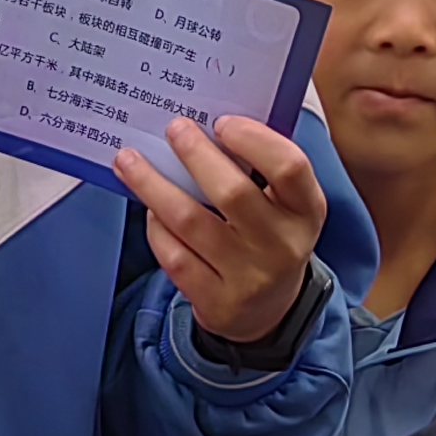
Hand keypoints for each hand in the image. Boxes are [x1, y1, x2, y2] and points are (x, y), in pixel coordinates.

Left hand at [117, 115, 326, 343]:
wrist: (268, 311)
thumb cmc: (268, 239)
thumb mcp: (284, 207)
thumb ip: (260, 169)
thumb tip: (203, 128)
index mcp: (306, 212)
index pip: (289, 168)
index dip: (254, 140)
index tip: (222, 123)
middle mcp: (282, 246)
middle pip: (232, 193)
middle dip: (196, 154)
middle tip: (174, 129)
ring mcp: (249, 278)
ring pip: (190, 221)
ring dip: (153, 185)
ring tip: (129, 161)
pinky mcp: (217, 301)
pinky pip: (174, 256)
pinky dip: (156, 228)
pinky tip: (149, 210)